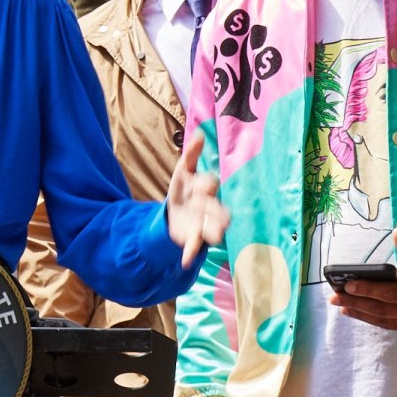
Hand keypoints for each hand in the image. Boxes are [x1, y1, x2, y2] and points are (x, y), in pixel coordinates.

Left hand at [164, 131, 228, 261]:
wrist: (174, 213)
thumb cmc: (183, 189)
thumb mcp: (183, 171)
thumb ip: (191, 154)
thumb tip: (199, 134)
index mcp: (204, 189)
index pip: (209, 185)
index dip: (207, 184)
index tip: (206, 184)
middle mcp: (208, 207)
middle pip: (216, 209)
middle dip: (218, 212)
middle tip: (222, 216)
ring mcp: (202, 224)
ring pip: (212, 229)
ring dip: (214, 233)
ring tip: (216, 237)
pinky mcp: (192, 238)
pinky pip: (194, 246)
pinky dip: (191, 254)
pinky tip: (185, 261)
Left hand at [329, 230, 396, 336]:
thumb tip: (396, 235)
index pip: (389, 294)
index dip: (367, 290)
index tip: (347, 284)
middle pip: (382, 311)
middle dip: (356, 304)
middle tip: (333, 297)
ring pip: (387, 322)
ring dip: (364, 315)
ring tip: (343, 307)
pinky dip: (379, 320)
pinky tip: (364, 313)